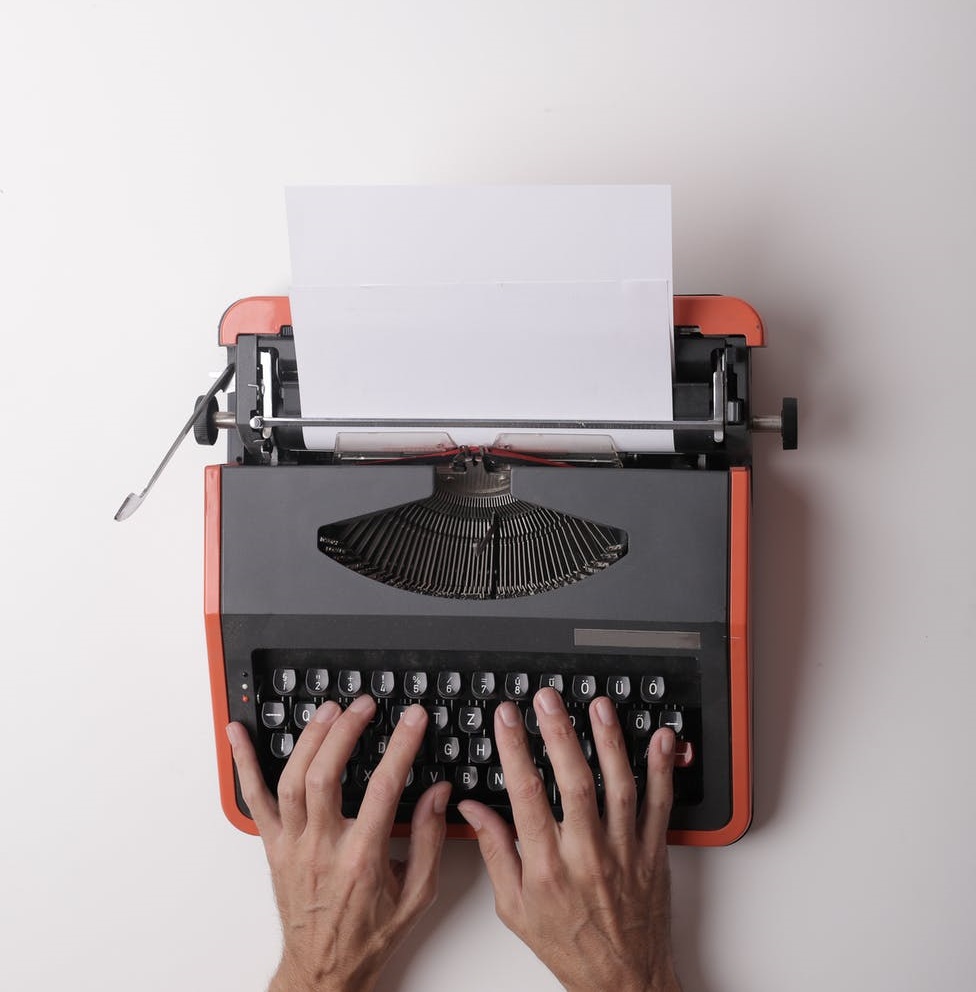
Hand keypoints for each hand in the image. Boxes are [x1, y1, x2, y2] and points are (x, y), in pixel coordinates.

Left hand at [226, 696, 451, 991]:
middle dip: (346, 731)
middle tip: (365, 705)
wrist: (324, 971)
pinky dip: (244, 763)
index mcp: (362, 859)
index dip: (401, 746)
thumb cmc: (369, 935)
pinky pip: (254, 799)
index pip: (384, 787)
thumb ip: (429, 840)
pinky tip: (238, 732)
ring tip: (329, 710)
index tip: (413, 719)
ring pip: (292, 780)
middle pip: (327, 775)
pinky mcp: (272, 847)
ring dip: (309, 738)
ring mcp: (292, 845)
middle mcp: (321, 848)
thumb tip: (438, 793)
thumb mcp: (417, 895)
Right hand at [457, 688, 680, 991]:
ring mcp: (624, 851)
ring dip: (610, 741)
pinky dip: (664, 769)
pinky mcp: (654, 852)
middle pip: (574, 781)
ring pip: (619, 786)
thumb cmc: (567, 944)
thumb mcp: (513, 907)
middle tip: (548, 699)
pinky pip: (661, 805)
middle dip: (559, 733)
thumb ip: (494, 850)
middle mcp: (587, 855)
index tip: (507, 717)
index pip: (526, 795)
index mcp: (548, 867)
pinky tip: (661, 739)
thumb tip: (472, 808)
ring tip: (599, 706)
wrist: (622, 980)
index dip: (514, 749)